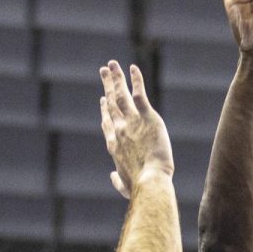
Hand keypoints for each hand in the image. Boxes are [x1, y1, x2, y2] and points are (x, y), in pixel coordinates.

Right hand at [98, 60, 172, 197]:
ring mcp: (131, 121)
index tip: (102, 99)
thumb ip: (117, 181)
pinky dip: (135, 80)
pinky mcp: (147, 116)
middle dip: (106, 85)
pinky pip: (139, 94)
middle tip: (103, 72)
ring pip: (120, 94)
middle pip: (110, 102)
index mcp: (113, 144)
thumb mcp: (125, 187)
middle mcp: (118, 129)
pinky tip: (133, 68)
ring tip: (111, 64)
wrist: (150, 180)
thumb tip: (113, 177)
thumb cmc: (139, 187)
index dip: (104, 109)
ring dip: (115, 77)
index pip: (106, 122)